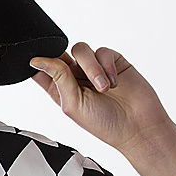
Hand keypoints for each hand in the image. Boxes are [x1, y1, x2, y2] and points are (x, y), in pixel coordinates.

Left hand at [29, 42, 175, 155]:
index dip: (37, 60)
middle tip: (73, 71)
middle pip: (59, 52)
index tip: (36, 61)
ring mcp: (94, 67)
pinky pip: (102, 51)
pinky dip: (107, 66)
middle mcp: (75, 75)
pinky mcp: (113, 61)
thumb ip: (57, 78)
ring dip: (91, 68)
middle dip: (63, 57)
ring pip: (80, 49)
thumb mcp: (73, 104)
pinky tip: (114, 83)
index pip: (41, 68)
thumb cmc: (104, 123)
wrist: (139, 127)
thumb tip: (37, 60)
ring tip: (103, 88)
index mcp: (60, 87)